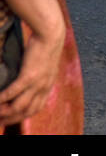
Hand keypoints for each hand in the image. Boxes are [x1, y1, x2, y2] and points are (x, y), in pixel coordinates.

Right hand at [0, 3, 65, 126]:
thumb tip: (24, 79)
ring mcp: (38, 83)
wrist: (50, 34)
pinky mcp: (29, 76)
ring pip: (19, 107)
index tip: (11, 118)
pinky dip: (2, 99)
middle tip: (0, 121)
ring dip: (5, 112)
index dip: (23, 116)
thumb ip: (36, 75)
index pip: (36, 108)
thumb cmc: (45, 46)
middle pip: (27, 112)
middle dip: (12, 119)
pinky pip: (12, 93)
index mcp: (48, 85)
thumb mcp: (44, 64)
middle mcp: (44, 87)